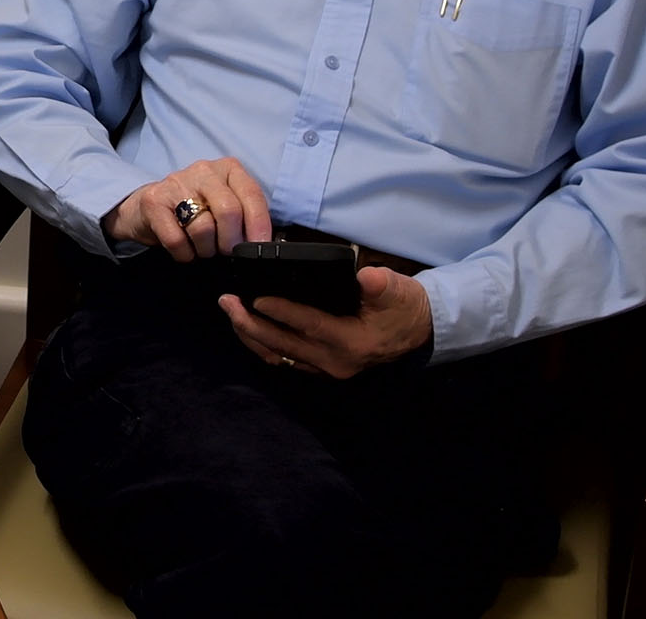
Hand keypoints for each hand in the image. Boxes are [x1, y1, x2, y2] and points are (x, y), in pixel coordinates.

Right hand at [102, 158, 271, 260]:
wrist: (147, 208)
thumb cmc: (194, 209)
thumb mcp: (224, 204)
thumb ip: (245, 216)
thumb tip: (263, 243)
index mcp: (228, 169)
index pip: (252, 195)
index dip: (259, 225)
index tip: (259, 248)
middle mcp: (204, 170)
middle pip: (229, 211)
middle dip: (231, 241)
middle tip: (226, 251)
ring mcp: (176, 183)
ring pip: (203, 228)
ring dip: (205, 250)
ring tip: (202, 248)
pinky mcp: (153, 201)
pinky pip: (177, 240)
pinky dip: (184, 254)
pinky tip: (184, 249)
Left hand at [218, 266, 432, 377]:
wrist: (419, 331)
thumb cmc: (404, 306)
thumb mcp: (398, 290)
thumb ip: (381, 284)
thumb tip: (366, 276)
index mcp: (350, 342)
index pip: (308, 325)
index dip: (281, 312)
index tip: (255, 298)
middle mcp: (334, 362)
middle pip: (282, 345)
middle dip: (249, 324)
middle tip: (227, 301)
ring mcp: (326, 369)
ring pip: (278, 356)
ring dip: (251, 335)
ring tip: (230, 312)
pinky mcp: (321, 367)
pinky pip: (284, 359)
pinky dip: (263, 344)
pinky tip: (248, 327)